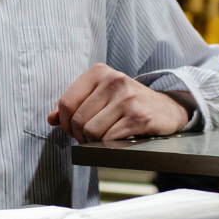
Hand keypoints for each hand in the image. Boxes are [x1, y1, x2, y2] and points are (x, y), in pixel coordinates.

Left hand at [47, 63, 191, 142]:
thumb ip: (74, 104)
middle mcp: (113, 81)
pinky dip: (108, 146)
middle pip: (78, 120)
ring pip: (92, 131)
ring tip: (102, 140)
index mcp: (99, 72)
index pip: (66, 102)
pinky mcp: (138, 117)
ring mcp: (127, 98)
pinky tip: (116, 141)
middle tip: (89, 138)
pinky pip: (109, 139)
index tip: (73, 130)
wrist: (167, 109)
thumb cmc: (128, 103)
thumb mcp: (101, 95)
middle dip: (80, 136)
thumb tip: (51, 119)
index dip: (65, 123)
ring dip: (93, 143)